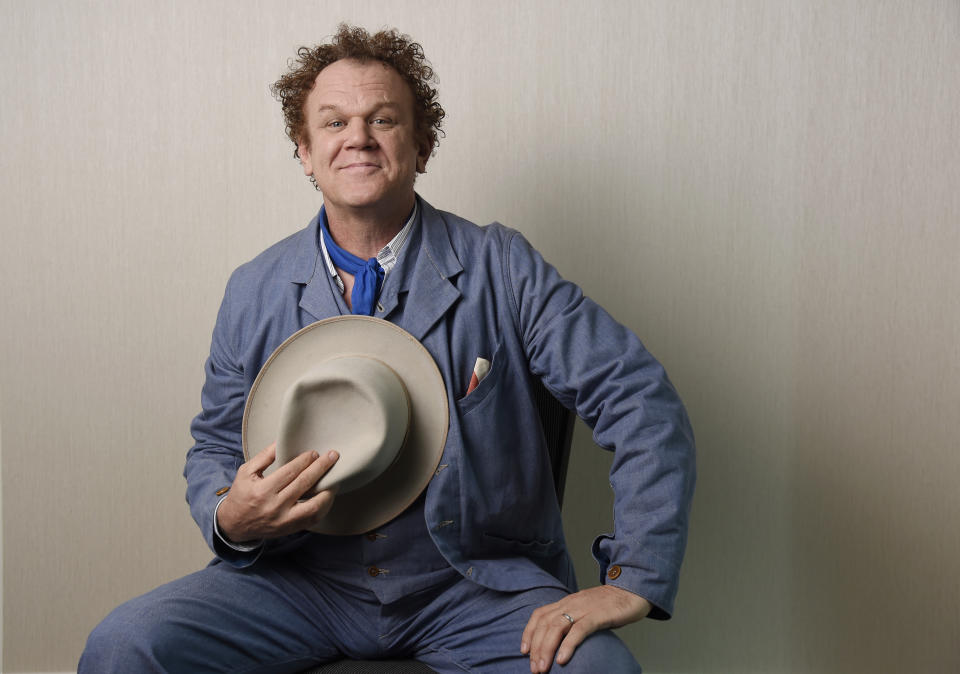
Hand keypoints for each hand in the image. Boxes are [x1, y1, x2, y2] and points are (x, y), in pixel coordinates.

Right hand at [217, 443, 338, 542]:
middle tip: (333, 456)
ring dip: (328, 490)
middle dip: (321, 468)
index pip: (290, 472)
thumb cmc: (242, 494)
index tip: (315, 452)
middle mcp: (275, 507)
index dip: (305, 461)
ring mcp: (284, 520)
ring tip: (336, 477)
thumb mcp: (246, 472)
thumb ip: (264, 456)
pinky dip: (324, 506)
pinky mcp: (291, 529)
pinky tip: (329, 494)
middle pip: (304, 484)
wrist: (235, 525)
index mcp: (263, 491)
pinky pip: (313, 518)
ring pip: (313, 506)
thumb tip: (283, 441)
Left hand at [520, 584, 650, 672]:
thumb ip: (573, 621)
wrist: (632, 592)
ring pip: (557, 627)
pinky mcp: (598, 615)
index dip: (529, 632)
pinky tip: (563, 659)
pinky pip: (579, 630)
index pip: (540, 614)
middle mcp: (571, 603)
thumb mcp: (585, 610)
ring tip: (543, 667)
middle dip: (536, 647)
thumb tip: (560, 642)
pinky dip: (568, 645)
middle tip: (534, 668)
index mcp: (566, 602)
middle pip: (545, 624)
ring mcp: (583, 608)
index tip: (524, 650)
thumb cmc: (609, 605)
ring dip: (547, 649)